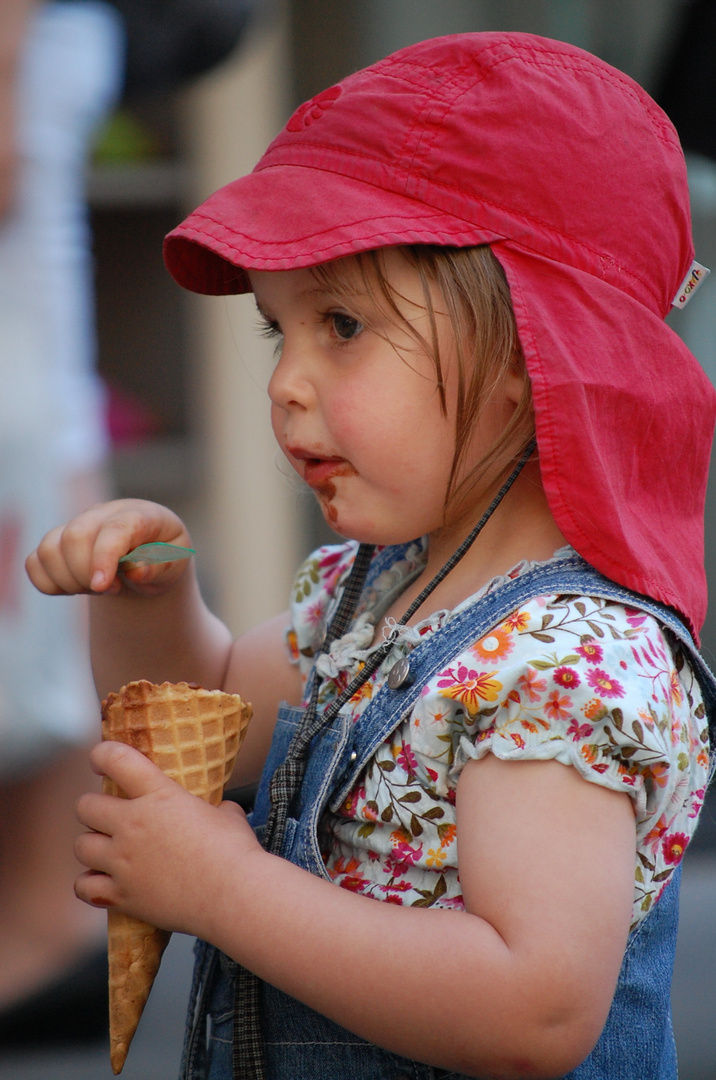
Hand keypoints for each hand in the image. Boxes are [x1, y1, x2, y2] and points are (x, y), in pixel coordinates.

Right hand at [26, 498, 192, 597]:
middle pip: (75, 536)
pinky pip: (34, 563)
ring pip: (49, 550)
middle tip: (112, 589)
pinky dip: (49, 583)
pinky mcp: (56, 543)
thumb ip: (159, 566)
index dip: (104, 556)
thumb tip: (135, 571)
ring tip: (98, 588)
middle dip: (86, 574)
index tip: (102, 586)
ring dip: (70, 581)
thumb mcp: (176, 563)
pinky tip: (76, 587)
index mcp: (139, 514)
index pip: (115, 528)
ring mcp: (76, 526)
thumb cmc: (163, 556)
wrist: (148, 557)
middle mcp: (102, 514)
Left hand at [74, 741, 262, 937]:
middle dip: (93, 807)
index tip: (99, 759)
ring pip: (81, 845)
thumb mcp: (227, 814)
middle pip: (86, 806)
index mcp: (159, 795)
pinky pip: (83, 886)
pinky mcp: (122, 895)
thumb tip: (220, 810)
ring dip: (91, 844)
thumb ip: (214, 807)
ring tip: (103, 848)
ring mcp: (124, 861)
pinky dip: (88, 883)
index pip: (116, 760)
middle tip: (106, 814)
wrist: (234, 895)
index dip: (102, 754)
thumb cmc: (236, 851)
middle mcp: (133, 824)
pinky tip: (100, 881)